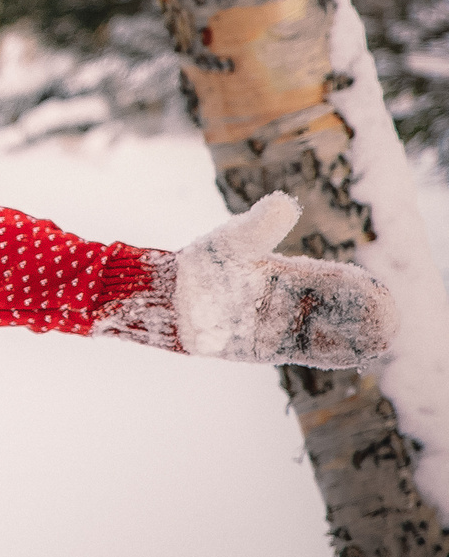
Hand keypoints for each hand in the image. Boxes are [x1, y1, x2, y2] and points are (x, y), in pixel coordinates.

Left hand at [173, 193, 393, 368]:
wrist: (168, 300)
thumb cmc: (200, 267)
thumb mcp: (233, 244)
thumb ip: (260, 227)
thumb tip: (285, 204)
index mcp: (286, 274)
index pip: (330, 280)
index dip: (355, 285)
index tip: (377, 289)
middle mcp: (287, 301)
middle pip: (335, 307)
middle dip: (362, 311)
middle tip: (388, 314)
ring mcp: (279, 326)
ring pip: (327, 331)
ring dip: (355, 334)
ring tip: (383, 334)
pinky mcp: (267, 348)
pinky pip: (306, 351)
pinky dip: (333, 351)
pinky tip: (356, 352)